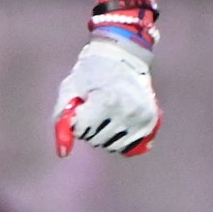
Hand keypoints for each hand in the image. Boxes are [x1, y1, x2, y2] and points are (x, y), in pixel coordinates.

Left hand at [53, 38, 160, 156]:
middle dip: (90, 128)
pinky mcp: (150, 122)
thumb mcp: (70, 88)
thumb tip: (63, 153)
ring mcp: (141, 118)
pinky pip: (128, 146)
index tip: (83, 105)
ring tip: (107, 113)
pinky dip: (120, 139)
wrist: (123, 57)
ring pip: (112, 145)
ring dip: (104, 135)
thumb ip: (62, 120)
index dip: (78, 119)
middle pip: (96, 140)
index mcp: (106, 101)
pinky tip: (118, 123)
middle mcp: (126, 111)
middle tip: (96, 107)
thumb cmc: (91, 72)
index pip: (82, 130)